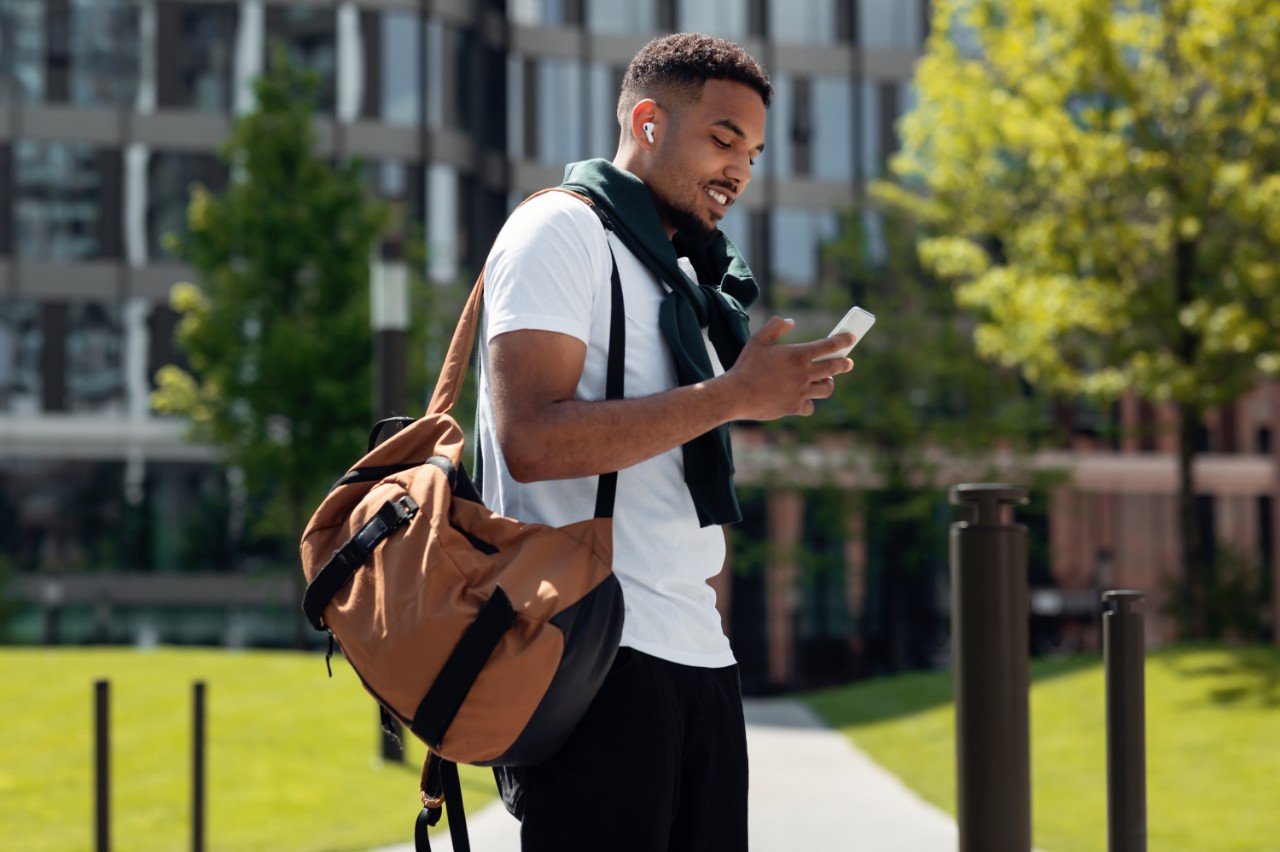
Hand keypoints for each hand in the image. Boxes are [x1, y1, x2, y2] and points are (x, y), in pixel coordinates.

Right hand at [721, 317, 854, 420]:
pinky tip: (803, 398)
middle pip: (834, 368)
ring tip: (825, 380)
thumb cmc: (746, 366)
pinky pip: (810, 406)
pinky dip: (809, 402)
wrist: (736, 395)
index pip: (829, 346)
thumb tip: (791, 321)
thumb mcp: (758, 340)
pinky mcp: (794, 407)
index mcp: (797, 355)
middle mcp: (803, 373)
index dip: (843, 340)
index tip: (851, 338)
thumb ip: (775, 327)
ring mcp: (801, 392)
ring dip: (827, 383)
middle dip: (844, 364)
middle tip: (848, 362)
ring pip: (826, 388)